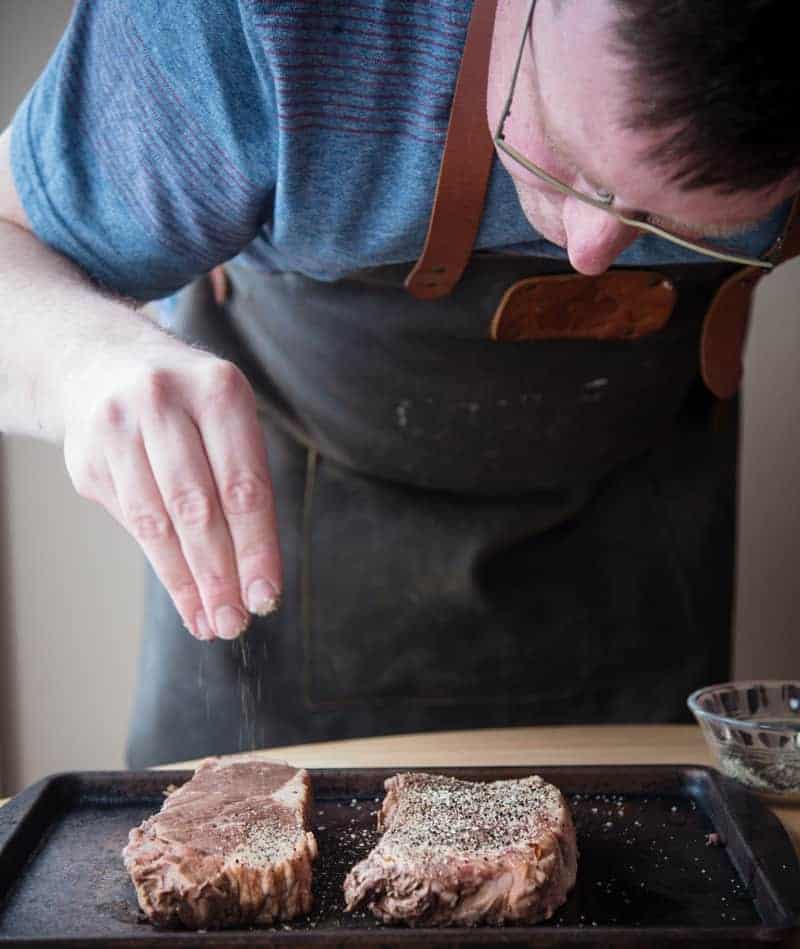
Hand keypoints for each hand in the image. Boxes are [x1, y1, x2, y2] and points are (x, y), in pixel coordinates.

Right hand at [62, 329, 281, 640]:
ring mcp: (118, 428)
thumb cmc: (189, 405)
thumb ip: (244, 484)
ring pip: (158, 522)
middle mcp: (164, 402)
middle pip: (199, 507)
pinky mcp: (88, 457)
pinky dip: (161, 566)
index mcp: (218, 390)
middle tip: (236, 621)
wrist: (103, 364)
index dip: (256, 547)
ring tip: (211, 621)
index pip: (243, 484)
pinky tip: (184, 597)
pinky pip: (132, 523)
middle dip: (220, 574)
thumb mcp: (227, 419)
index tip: (266, 595)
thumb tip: (257, 577)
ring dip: (188, 582)